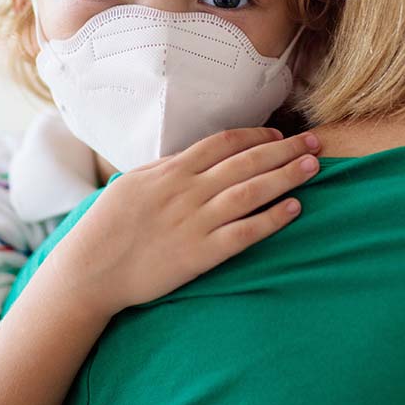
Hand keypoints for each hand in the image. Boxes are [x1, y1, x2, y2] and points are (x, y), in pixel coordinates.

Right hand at [43, 128, 320, 318]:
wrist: (91, 269)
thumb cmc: (106, 227)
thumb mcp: (132, 184)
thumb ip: (165, 170)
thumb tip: (192, 158)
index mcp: (169, 171)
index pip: (222, 143)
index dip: (255, 135)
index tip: (278, 134)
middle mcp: (186, 191)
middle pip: (245, 162)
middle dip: (283, 150)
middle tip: (314, 143)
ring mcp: (194, 222)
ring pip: (251, 192)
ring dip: (285, 176)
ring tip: (313, 167)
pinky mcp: (200, 254)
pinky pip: (245, 233)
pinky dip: (272, 219)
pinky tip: (295, 209)